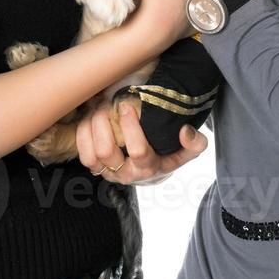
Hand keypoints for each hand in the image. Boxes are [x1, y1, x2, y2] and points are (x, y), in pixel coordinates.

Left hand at [76, 101, 207, 184]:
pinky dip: (83, 134)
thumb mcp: (188, 150)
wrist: (151, 170)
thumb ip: (195, 143)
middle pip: (106, 152)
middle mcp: (126, 174)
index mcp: (149, 168)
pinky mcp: (96, 168)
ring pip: (91, 155)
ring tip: (99, 108)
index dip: (130, 127)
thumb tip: (185, 132)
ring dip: (92, 128)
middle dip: (104, 123)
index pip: (138, 151)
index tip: (126, 105)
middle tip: (108, 104)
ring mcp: (108, 172)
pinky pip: (83, 154)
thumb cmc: (167, 154)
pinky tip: (90, 118)